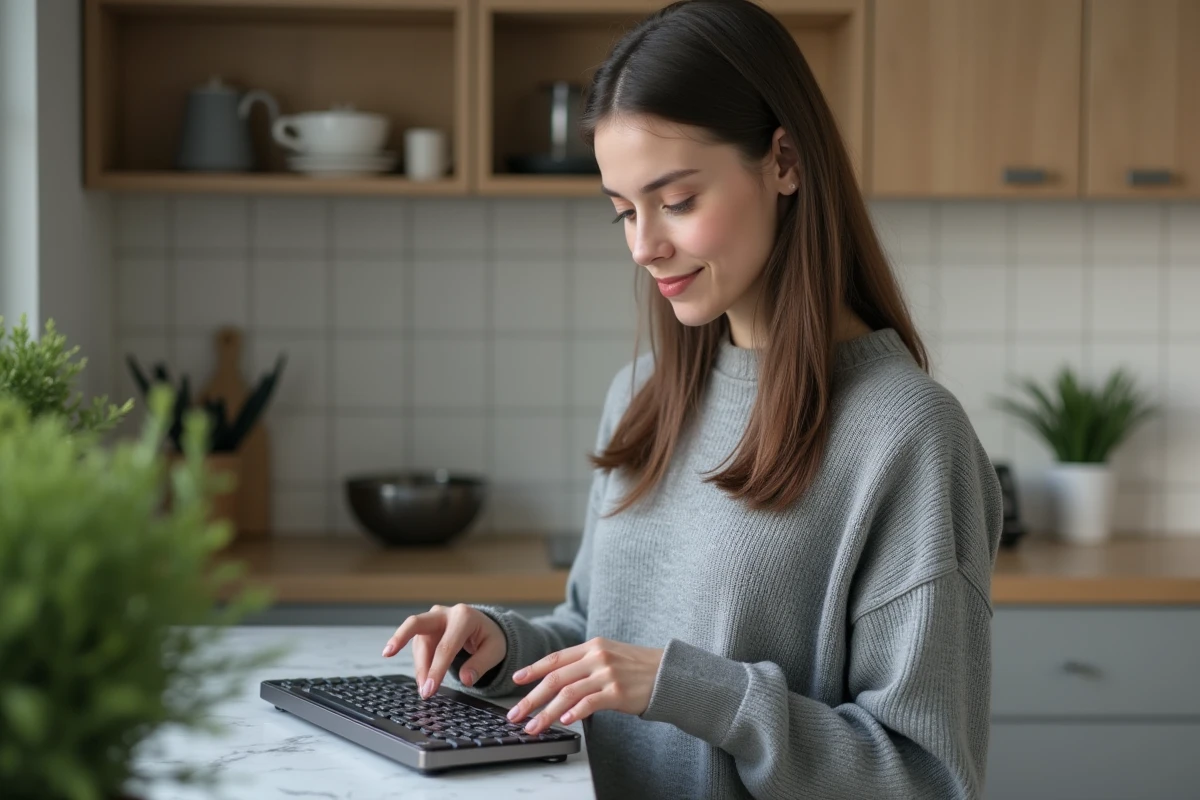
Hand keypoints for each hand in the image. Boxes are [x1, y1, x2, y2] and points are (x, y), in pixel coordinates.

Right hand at [381, 604, 505, 697]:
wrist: (485, 626)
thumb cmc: (489, 637)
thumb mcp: (495, 650)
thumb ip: (480, 664)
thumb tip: (466, 679)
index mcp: (464, 617)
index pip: (446, 646)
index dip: (436, 669)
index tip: (429, 690)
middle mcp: (445, 613)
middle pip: (416, 623)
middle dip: (400, 638)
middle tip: (388, 655)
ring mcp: (433, 619)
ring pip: (417, 641)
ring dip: (417, 666)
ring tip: (423, 689)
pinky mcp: (426, 629)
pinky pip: (417, 646)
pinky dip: (419, 664)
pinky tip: (422, 679)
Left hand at [505, 637, 664, 734]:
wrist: (669, 673)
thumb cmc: (637, 667)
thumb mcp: (609, 655)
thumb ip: (585, 663)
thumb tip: (557, 679)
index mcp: (592, 646)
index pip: (556, 658)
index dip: (533, 669)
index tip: (516, 680)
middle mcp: (597, 657)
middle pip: (556, 678)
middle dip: (532, 698)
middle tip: (516, 713)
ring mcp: (607, 674)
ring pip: (568, 694)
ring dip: (547, 713)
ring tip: (534, 727)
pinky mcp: (618, 692)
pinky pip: (589, 703)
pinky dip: (574, 713)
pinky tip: (565, 722)